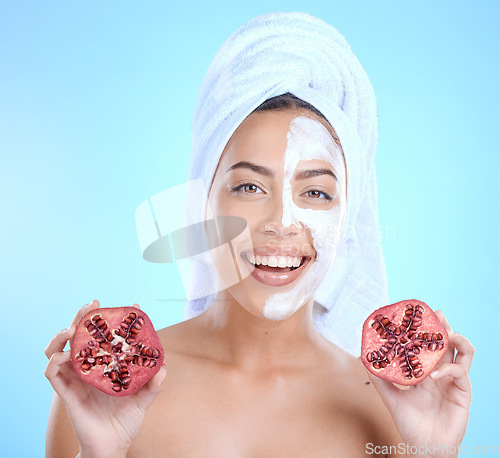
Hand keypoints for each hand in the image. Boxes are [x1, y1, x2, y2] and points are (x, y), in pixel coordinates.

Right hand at [45, 300, 166, 457]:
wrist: (112, 445)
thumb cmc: (127, 419)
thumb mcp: (144, 398)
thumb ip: (154, 383)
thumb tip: (163, 367)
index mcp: (105, 364)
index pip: (106, 335)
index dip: (116, 319)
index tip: (134, 306)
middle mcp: (88, 367)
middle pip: (79, 335)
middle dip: (83, 316)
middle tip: (93, 305)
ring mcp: (76, 378)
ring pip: (58, 349)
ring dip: (62, 334)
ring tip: (72, 327)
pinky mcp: (66, 393)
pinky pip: (52, 374)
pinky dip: (55, 361)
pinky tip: (66, 356)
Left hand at [368, 310, 472, 457]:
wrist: (423, 447)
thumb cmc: (409, 423)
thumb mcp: (390, 397)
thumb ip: (379, 378)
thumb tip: (362, 357)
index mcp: (425, 370)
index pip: (428, 344)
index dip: (426, 329)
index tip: (418, 314)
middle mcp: (441, 372)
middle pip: (447, 343)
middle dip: (444, 326)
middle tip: (438, 313)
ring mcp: (452, 381)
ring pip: (463, 353)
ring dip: (457, 340)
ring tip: (447, 334)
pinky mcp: (462, 393)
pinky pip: (460, 374)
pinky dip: (449, 369)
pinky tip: (434, 374)